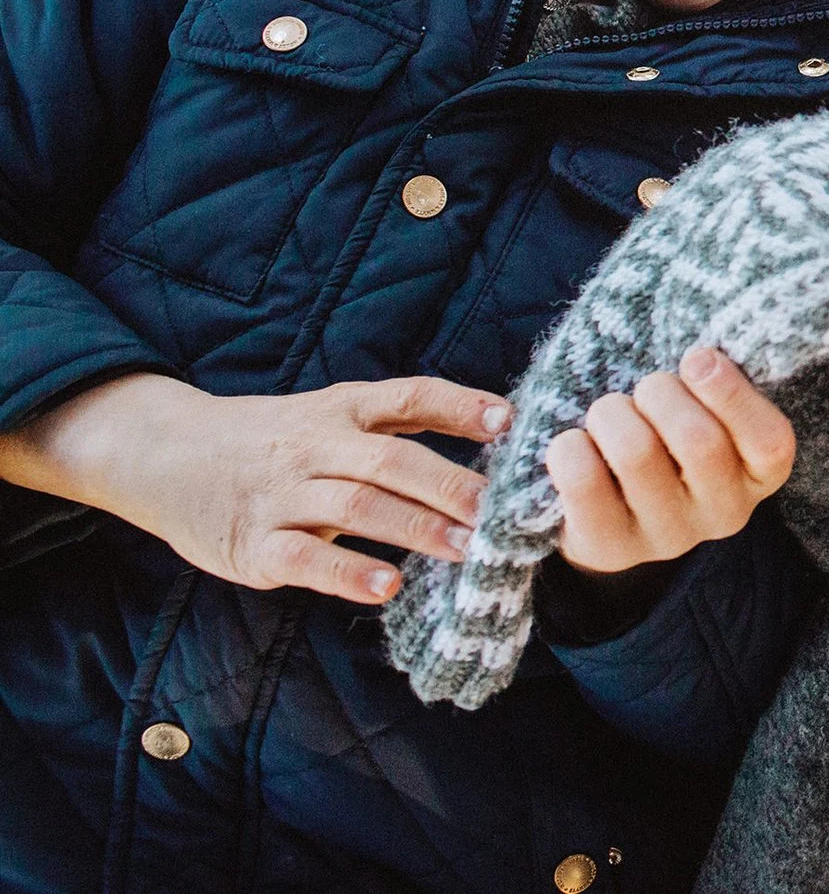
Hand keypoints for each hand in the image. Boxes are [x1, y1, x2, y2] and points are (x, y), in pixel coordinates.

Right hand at [0, 372, 508, 604]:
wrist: (168, 454)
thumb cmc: (276, 438)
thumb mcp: (334, 413)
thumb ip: (404, 420)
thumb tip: (498, 422)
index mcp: (342, 410)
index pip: (408, 398)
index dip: (459, 406)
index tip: (508, 421)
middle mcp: (315, 446)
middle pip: (391, 460)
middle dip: (450, 486)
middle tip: (499, 513)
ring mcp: (283, 495)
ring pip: (356, 507)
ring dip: (414, 528)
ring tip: (466, 550)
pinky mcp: (254, 544)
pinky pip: (304, 557)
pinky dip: (347, 571)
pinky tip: (387, 585)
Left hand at [547, 346, 795, 574]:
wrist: (615, 510)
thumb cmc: (668, 436)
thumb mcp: (705, 409)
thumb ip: (713, 381)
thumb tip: (701, 359)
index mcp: (759, 475)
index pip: (770, 442)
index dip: (732, 394)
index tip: (696, 358)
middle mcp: (723, 514)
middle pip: (698, 440)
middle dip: (658, 392)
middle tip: (646, 390)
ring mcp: (667, 537)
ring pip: (636, 452)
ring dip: (612, 414)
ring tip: (609, 417)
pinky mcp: (610, 548)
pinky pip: (584, 480)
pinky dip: (571, 447)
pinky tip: (579, 447)